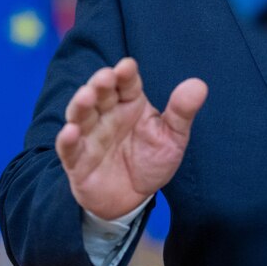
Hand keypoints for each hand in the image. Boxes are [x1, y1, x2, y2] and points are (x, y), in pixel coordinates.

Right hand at [55, 57, 207, 219]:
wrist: (134, 199)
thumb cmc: (152, 160)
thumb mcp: (173, 137)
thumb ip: (182, 112)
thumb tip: (199, 84)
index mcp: (130, 103)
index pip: (127, 83)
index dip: (125, 74)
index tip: (127, 66)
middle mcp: (107, 115)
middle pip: (101, 94)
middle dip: (101, 84)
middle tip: (105, 77)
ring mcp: (90, 136)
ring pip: (81, 115)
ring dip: (81, 105)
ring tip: (86, 97)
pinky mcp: (77, 161)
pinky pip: (69, 148)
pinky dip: (67, 139)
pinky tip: (71, 131)